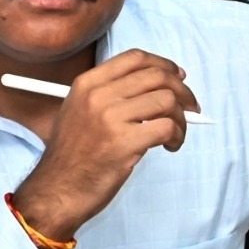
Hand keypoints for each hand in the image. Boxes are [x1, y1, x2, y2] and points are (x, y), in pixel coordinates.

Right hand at [11, 48, 199, 239]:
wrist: (57, 189)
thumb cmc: (72, 156)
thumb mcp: (78, 111)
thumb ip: (111, 94)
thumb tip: (158, 87)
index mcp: (87, 83)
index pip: (135, 58)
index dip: (163, 64)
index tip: (177, 76)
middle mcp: (98, 95)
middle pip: (156, 76)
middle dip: (182, 91)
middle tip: (190, 107)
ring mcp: (110, 118)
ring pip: (167, 100)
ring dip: (182, 118)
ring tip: (176, 134)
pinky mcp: (124, 143)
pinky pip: (167, 127)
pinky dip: (178, 136)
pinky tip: (171, 146)